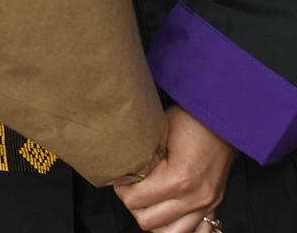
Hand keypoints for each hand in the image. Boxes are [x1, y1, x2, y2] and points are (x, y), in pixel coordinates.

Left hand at [113, 106, 233, 232]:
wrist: (223, 121)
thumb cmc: (192, 121)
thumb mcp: (160, 132)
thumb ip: (143, 156)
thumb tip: (124, 170)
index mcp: (179, 179)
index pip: (137, 200)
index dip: (121, 189)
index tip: (120, 178)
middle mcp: (194, 198)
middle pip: (149, 222)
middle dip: (133, 205)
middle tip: (129, 188)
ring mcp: (206, 205)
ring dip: (153, 219)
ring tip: (146, 200)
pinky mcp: (213, 205)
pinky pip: (194, 231)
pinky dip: (177, 226)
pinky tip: (167, 212)